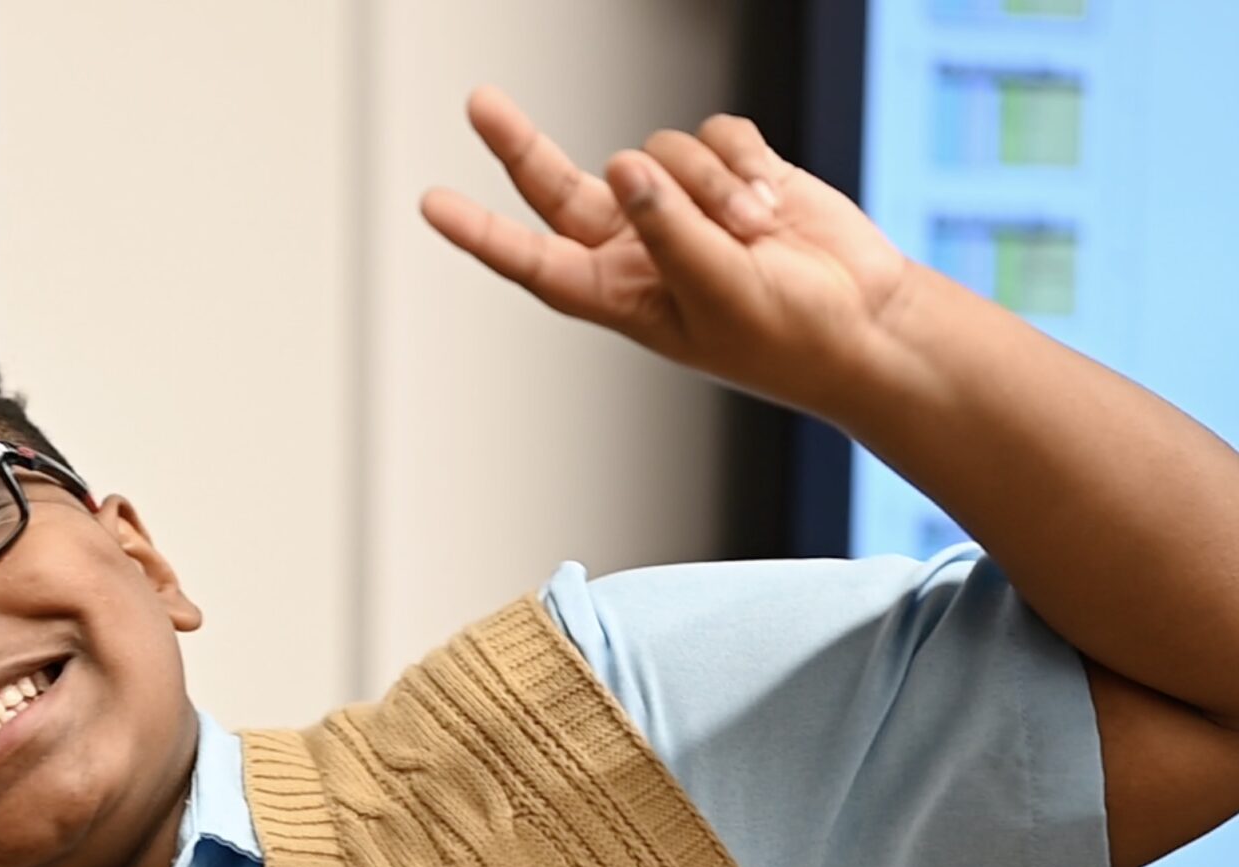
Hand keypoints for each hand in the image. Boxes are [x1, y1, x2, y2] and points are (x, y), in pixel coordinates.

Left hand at [420, 87, 918, 420]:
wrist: (866, 316)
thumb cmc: (790, 334)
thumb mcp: (721, 294)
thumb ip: (668, 231)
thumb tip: (623, 166)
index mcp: (617, 293)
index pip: (534, 259)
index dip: (483, 233)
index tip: (432, 204)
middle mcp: (636, 245)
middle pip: (560, 183)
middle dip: (520, 142)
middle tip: (479, 102)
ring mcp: (680, 204)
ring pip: (660, 150)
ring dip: (709, 184)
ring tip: (754, 232)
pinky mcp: (729, 169)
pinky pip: (716, 133)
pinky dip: (745, 163)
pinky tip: (773, 205)